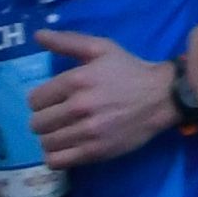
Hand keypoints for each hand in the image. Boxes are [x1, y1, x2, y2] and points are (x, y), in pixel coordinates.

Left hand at [26, 30, 178, 167]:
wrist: (163, 97)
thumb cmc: (130, 71)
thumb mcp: (102, 49)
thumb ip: (68, 42)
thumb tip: (38, 35)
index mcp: (77, 80)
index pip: (34, 100)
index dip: (42, 100)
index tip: (55, 100)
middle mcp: (79, 107)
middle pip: (37, 124)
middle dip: (45, 119)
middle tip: (60, 116)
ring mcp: (87, 132)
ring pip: (46, 143)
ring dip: (52, 137)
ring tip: (65, 131)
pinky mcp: (95, 151)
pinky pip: (57, 161)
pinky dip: (56, 156)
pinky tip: (67, 147)